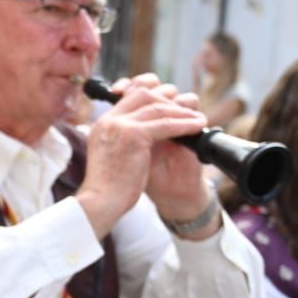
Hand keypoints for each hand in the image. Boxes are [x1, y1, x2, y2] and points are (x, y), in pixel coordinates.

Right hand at [74, 74, 208, 237]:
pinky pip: (166, 124)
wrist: (100, 202)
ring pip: (158, 108)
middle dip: (168, 100)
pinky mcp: (134, 136)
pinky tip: (197, 126)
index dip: (152, 97)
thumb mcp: (111, 156)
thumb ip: (121, 141)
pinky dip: (184, 124)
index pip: (129, 97)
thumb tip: (144, 138)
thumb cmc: (107, 188)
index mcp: (102, 124)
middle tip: (186, 109)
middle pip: (144, 94)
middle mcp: (110, 120)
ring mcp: (121, 126)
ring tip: (198, 118)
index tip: (168, 105)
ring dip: (181, 112)